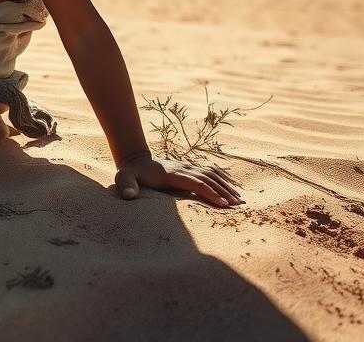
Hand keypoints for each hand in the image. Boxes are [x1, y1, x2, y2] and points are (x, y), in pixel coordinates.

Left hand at [114, 153, 243, 207]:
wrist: (134, 158)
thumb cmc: (130, 173)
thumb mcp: (124, 179)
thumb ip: (126, 187)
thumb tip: (129, 197)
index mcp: (171, 173)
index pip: (195, 182)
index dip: (210, 192)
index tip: (223, 204)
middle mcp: (182, 167)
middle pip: (207, 177)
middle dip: (223, 191)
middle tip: (238, 205)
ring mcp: (186, 165)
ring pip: (211, 172)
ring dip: (226, 184)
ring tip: (239, 198)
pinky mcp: (188, 166)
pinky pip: (209, 169)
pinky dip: (222, 175)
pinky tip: (232, 184)